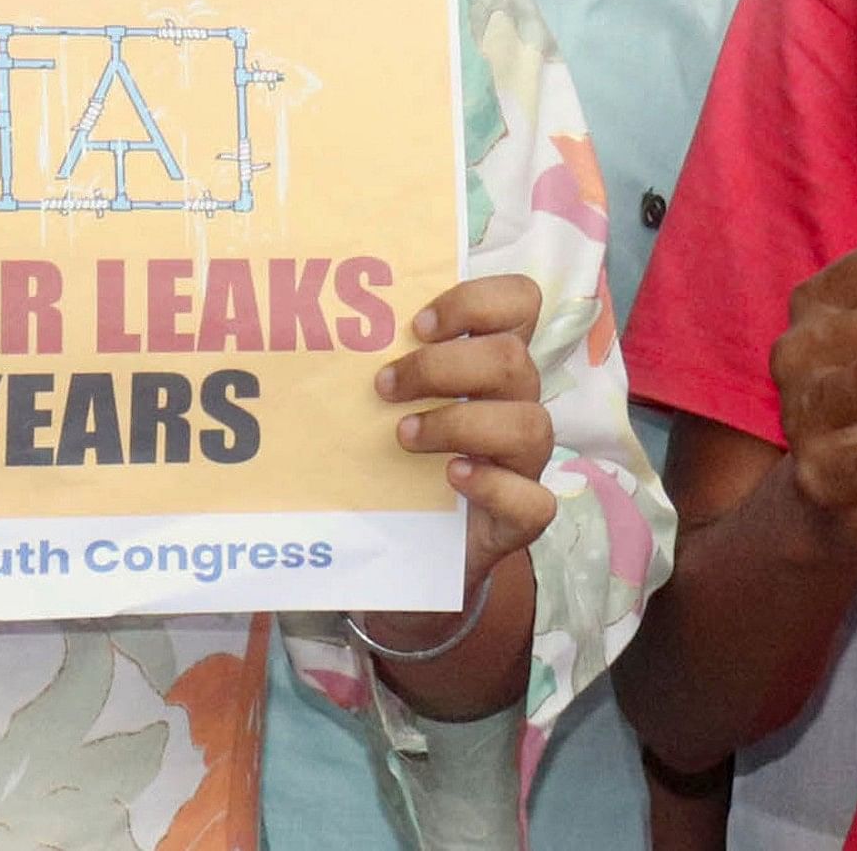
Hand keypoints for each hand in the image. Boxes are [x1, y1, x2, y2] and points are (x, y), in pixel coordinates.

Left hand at [372, 275, 555, 601]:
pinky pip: (534, 499)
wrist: (401, 554)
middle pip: (512, 359)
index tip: (417, 325)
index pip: (520, 302)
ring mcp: (523, 463)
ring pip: (529, 424)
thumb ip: (376, 367)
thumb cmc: (392, 464)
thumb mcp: (384, 408)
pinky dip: (493, 484)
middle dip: (442, 367)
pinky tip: (451, 478)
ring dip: (459, 422)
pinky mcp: (520, 517)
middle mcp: (515, 405)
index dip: (477, 302)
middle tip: (385, 387)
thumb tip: (322, 330)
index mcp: (491, 365)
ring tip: (404, 436)